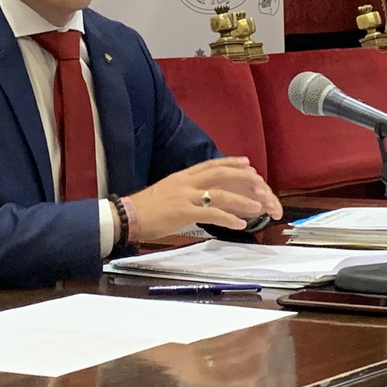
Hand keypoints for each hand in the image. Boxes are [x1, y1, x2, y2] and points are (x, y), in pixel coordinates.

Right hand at [128, 157, 282, 242]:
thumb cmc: (146, 208)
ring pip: (220, 195)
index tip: (246, 163)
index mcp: (182, 176)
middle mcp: (186, 182)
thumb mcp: (167, 191)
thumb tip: (201, 196)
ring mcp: (185, 197)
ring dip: (241, 200)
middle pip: (219, 174)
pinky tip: (240, 224)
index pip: (210, 165)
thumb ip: (185, 191)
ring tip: (258, 206)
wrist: (128, 216)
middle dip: (241, 176)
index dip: (230, 162)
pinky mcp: (184, 212)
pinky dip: (228, 219)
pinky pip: (212, 214)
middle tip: (259, 181)